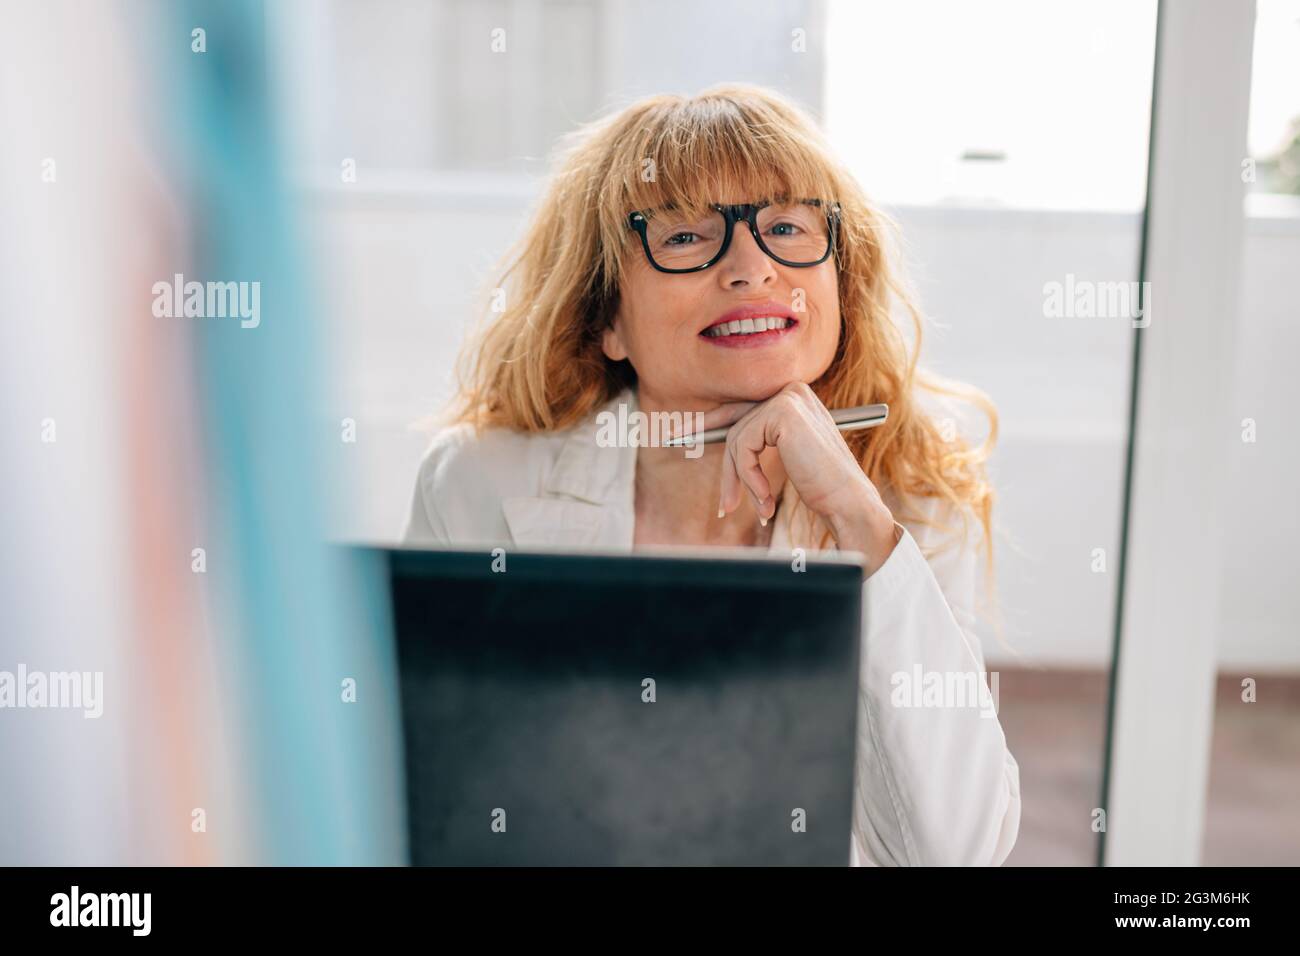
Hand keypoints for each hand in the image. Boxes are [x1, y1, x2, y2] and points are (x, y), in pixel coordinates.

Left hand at [697, 382, 900, 573]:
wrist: (849, 502)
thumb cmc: (821, 487)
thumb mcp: (784, 456)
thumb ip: (756, 440)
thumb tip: (707, 433)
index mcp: (795, 398)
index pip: (741, 406)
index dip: (707, 421)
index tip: (679, 433)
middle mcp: (792, 391)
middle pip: (734, 421)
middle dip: (709, 443)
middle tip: (683, 456)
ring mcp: (788, 398)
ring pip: (736, 439)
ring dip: (741, 481)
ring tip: (759, 508)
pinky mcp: (782, 413)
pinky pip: (743, 447)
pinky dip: (750, 478)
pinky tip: (767, 499)